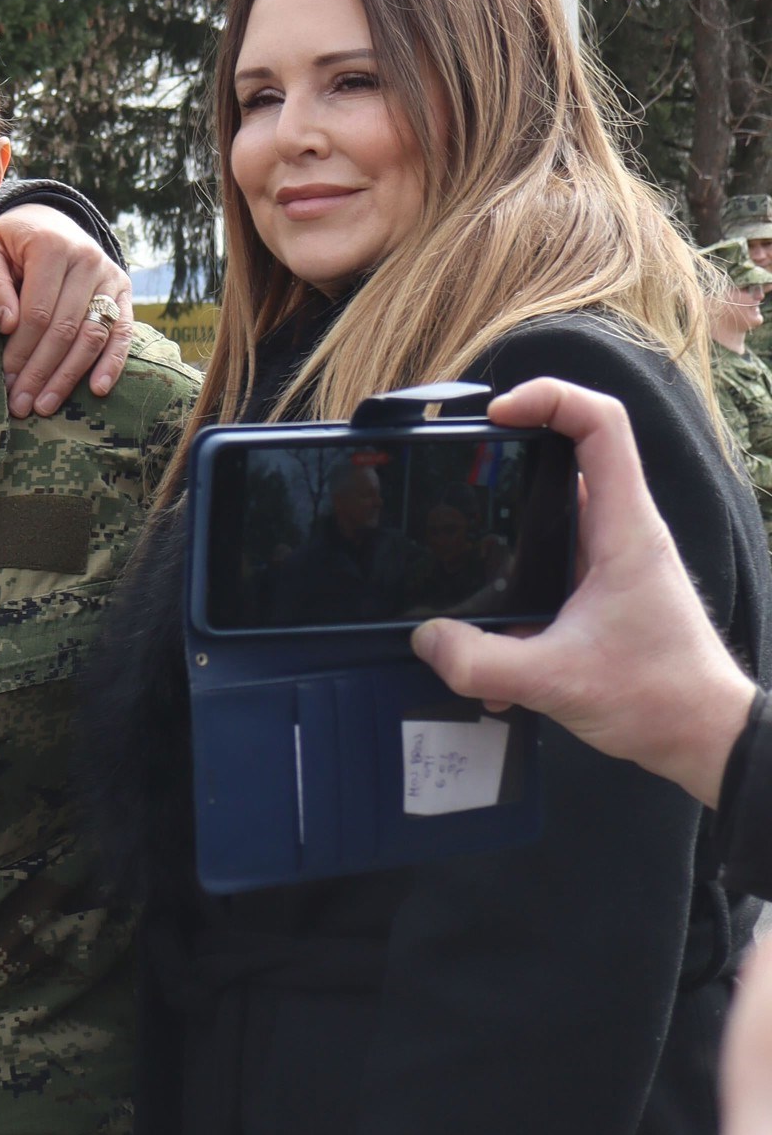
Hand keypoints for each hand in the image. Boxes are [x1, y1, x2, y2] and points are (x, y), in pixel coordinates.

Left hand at [0, 207, 133, 415]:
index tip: (4, 380)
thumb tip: (8, 324)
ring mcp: (110, 275)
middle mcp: (87, 259)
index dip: (21, 350)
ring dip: (69, 376)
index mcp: (51, 246)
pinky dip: (112, 363)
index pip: (37, 312)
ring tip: (45, 406)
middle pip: (65, 329)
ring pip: (93, 336)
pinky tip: (96, 389)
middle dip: (41, 372)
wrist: (49, 222)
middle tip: (20, 405)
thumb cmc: (10, 243)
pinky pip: (123, 332)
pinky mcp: (123, 290)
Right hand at [409, 379, 753, 806]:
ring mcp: (614, 558)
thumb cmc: (659, 697)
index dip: (549, 398)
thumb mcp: (557, 680)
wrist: (705, 737)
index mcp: (623, 528)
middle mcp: (622, 531)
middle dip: (512, 454)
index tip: (497, 417)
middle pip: (570, 452)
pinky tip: (490, 637)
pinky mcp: (604, 588)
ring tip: (460, 542)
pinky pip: (554, 559)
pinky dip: (518, 581)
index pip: (600, 422)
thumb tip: (427, 639)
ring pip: (556, 509)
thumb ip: (482, 661)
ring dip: (510, 525)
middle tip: (463, 469)